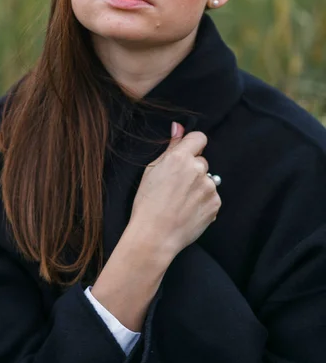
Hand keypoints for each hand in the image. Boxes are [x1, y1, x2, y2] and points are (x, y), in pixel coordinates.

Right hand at [128, 122, 220, 261]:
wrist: (154, 235)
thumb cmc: (147, 203)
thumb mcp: (152, 170)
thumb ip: (171, 147)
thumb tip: (178, 127)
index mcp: (180, 157)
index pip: (199, 138)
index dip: (192, 146)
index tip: (186, 155)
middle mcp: (197, 169)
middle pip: (201, 161)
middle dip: (192, 170)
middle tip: (176, 187)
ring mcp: (208, 187)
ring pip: (207, 180)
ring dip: (198, 187)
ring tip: (181, 202)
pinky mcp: (215, 204)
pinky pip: (211, 197)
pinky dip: (203, 202)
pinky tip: (188, 211)